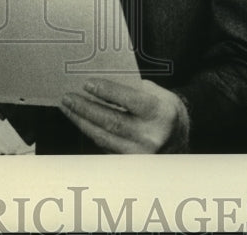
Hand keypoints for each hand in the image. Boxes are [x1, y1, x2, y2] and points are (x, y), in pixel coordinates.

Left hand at [59, 79, 189, 152]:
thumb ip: (132, 88)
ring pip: (103, 137)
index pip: (129, 101)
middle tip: (68, 97)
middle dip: (85, 108)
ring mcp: (140, 153)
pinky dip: (90, 132)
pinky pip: (105, 146)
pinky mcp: (130, 162)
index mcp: (160, 114)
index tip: (87, 84)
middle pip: (111, 121)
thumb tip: (100, 84)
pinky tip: (80, 121)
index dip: (106, 92)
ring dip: (82, 121)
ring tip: (68, 108)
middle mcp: (151, 136)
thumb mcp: (156, 93)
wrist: (179, 139)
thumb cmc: (165, 110)